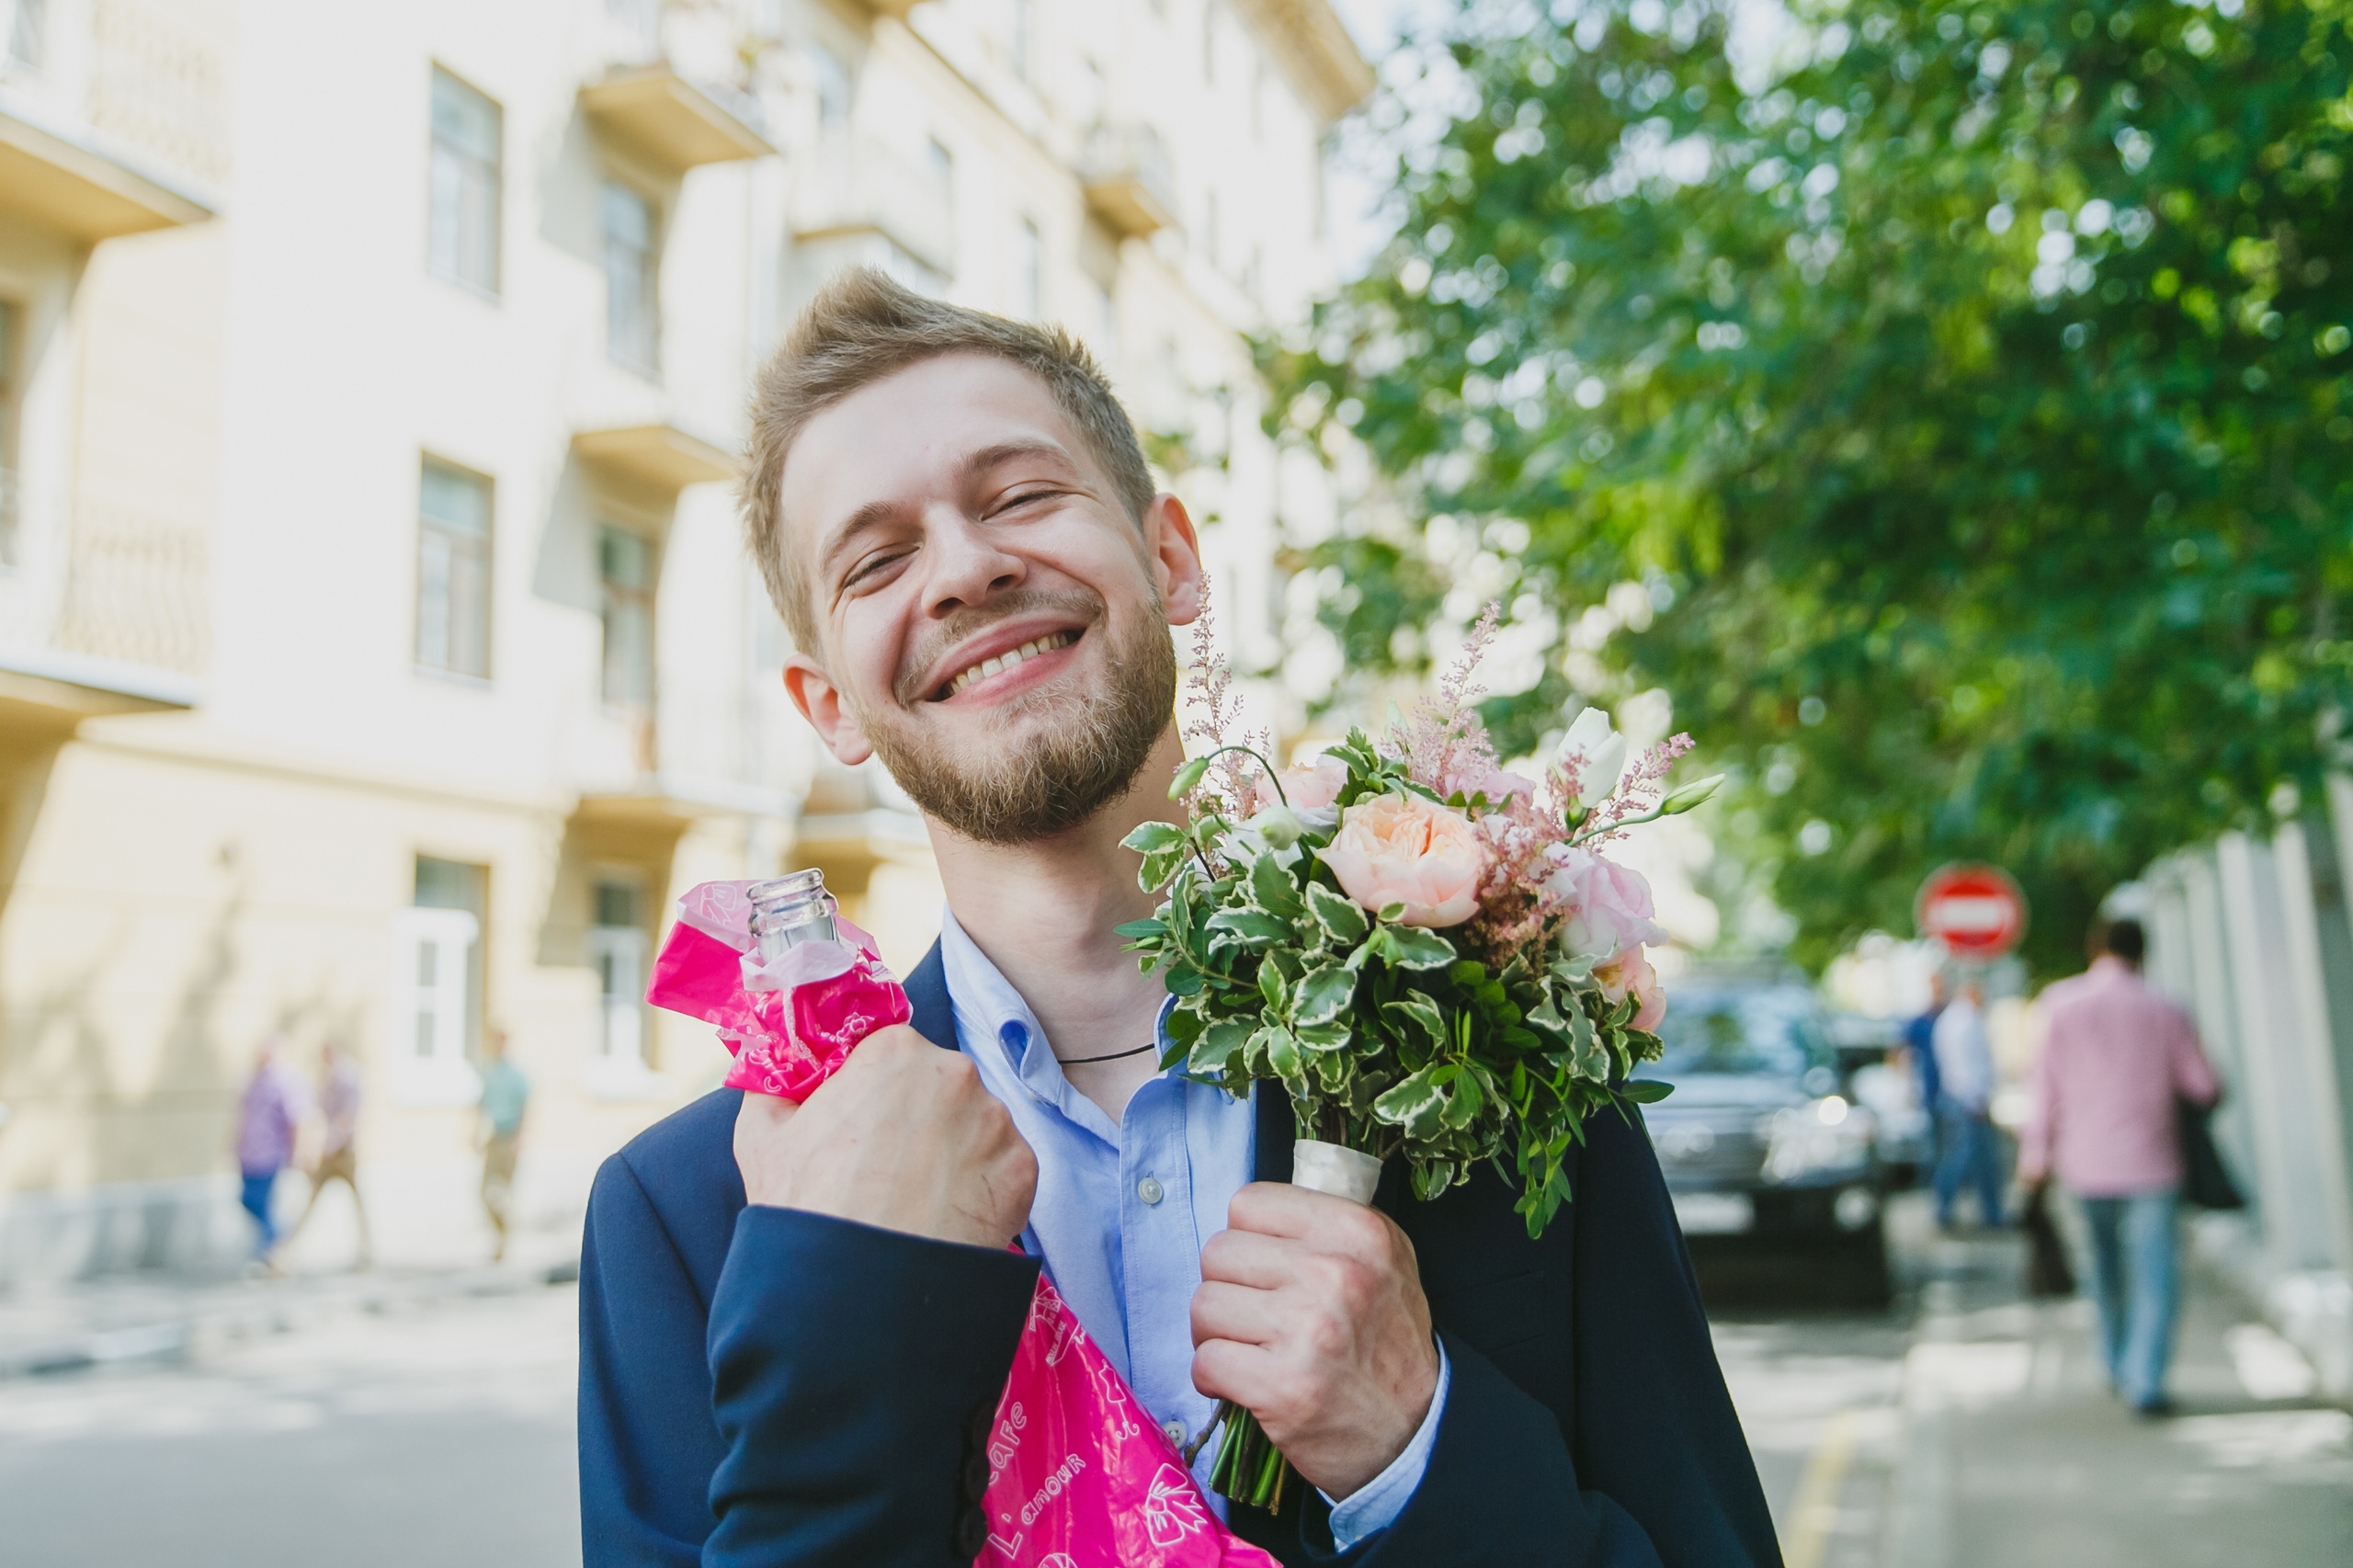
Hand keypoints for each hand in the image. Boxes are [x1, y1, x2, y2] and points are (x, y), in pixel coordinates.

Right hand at [732, 1025, 1036, 1250]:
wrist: (860, 1293)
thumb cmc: (807, 1209)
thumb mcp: (763, 1137)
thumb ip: (774, 1087)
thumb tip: (781, 1074)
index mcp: (895, 1051)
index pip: (889, 1056)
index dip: (873, 1092)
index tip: (861, 1129)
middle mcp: (957, 1073)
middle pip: (938, 1088)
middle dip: (918, 1121)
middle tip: (888, 1173)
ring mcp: (997, 1122)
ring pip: (975, 1128)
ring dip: (952, 1155)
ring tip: (917, 1204)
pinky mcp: (1024, 1170)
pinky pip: (1001, 1171)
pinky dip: (979, 1192)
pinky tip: (946, 1221)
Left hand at [1190, 1182, 1439, 1499]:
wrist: (1415, 1430)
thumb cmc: (1387, 1340)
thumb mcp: (1383, 1260)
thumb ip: (1325, 1225)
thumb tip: (1252, 1212)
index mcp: (1357, 1231)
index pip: (1248, 1203)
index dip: (1245, 1237)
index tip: (1260, 1266)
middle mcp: (1334, 1273)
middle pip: (1219, 1252)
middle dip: (1225, 1286)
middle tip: (1251, 1313)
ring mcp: (1307, 1331)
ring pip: (1205, 1305)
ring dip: (1215, 1333)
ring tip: (1246, 1348)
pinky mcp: (1283, 1387)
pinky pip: (1205, 1361)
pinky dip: (1213, 1376)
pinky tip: (1241, 1382)